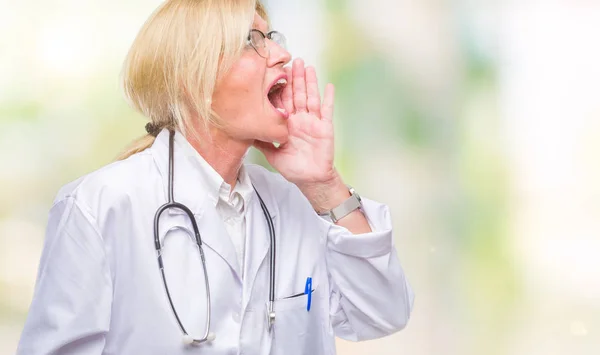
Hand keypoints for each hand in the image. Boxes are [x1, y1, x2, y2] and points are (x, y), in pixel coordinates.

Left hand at [253, 58, 336, 185]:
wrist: (310, 179)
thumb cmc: (293, 168)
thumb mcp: (271, 154)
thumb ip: (261, 142)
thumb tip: (244, 133)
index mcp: (287, 123)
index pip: (283, 101)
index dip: (281, 86)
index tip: (276, 71)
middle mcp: (300, 119)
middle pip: (297, 94)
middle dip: (296, 78)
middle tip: (294, 60)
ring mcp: (313, 122)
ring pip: (311, 97)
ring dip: (310, 82)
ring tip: (308, 67)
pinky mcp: (325, 127)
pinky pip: (327, 110)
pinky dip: (329, 98)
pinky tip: (329, 86)